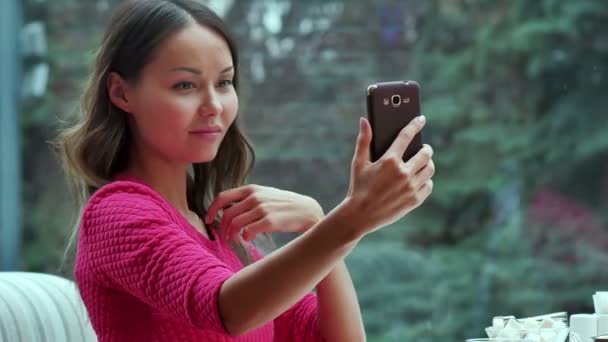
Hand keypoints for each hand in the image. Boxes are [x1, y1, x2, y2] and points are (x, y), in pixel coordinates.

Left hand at [205, 185, 324, 241]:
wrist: (307, 211)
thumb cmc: (283, 205)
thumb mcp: (265, 195)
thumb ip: (247, 199)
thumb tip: (227, 210)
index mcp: (251, 189)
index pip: (223, 197)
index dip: (212, 210)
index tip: (208, 220)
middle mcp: (255, 197)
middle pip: (227, 214)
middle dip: (222, 228)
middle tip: (225, 237)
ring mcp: (262, 209)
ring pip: (235, 224)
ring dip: (232, 235)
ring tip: (236, 239)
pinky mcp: (270, 221)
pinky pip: (248, 231)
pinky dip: (245, 237)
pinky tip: (249, 238)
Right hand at [340, 115, 433, 237]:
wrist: (360, 215)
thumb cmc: (358, 187)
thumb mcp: (358, 163)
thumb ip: (363, 140)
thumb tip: (364, 120)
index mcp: (389, 161)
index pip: (406, 136)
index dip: (415, 125)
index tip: (421, 119)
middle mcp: (403, 173)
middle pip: (425, 153)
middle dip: (426, 148)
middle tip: (424, 148)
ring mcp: (410, 187)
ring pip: (430, 169)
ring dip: (428, 163)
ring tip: (424, 163)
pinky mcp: (414, 200)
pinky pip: (429, 185)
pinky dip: (426, 180)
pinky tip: (420, 179)